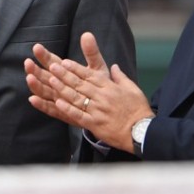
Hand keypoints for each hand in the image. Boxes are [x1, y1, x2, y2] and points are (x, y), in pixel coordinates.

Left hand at [25, 32, 151, 151]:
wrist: (142, 132)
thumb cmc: (138, 110)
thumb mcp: (133, 89)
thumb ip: (121, 77)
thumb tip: (114, 66)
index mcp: (110, 87)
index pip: (90, 75)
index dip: (75, 68)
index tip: (64, 61)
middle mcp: (102, 97)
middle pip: (80, 84)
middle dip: (65, 74)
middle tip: (52, 66)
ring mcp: (97, 111)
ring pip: (77, 98)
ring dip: (62, 88)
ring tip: (51, 80)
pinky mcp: (95, 124)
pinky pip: (79, 115)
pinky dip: (68, 109)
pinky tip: (57, 103)